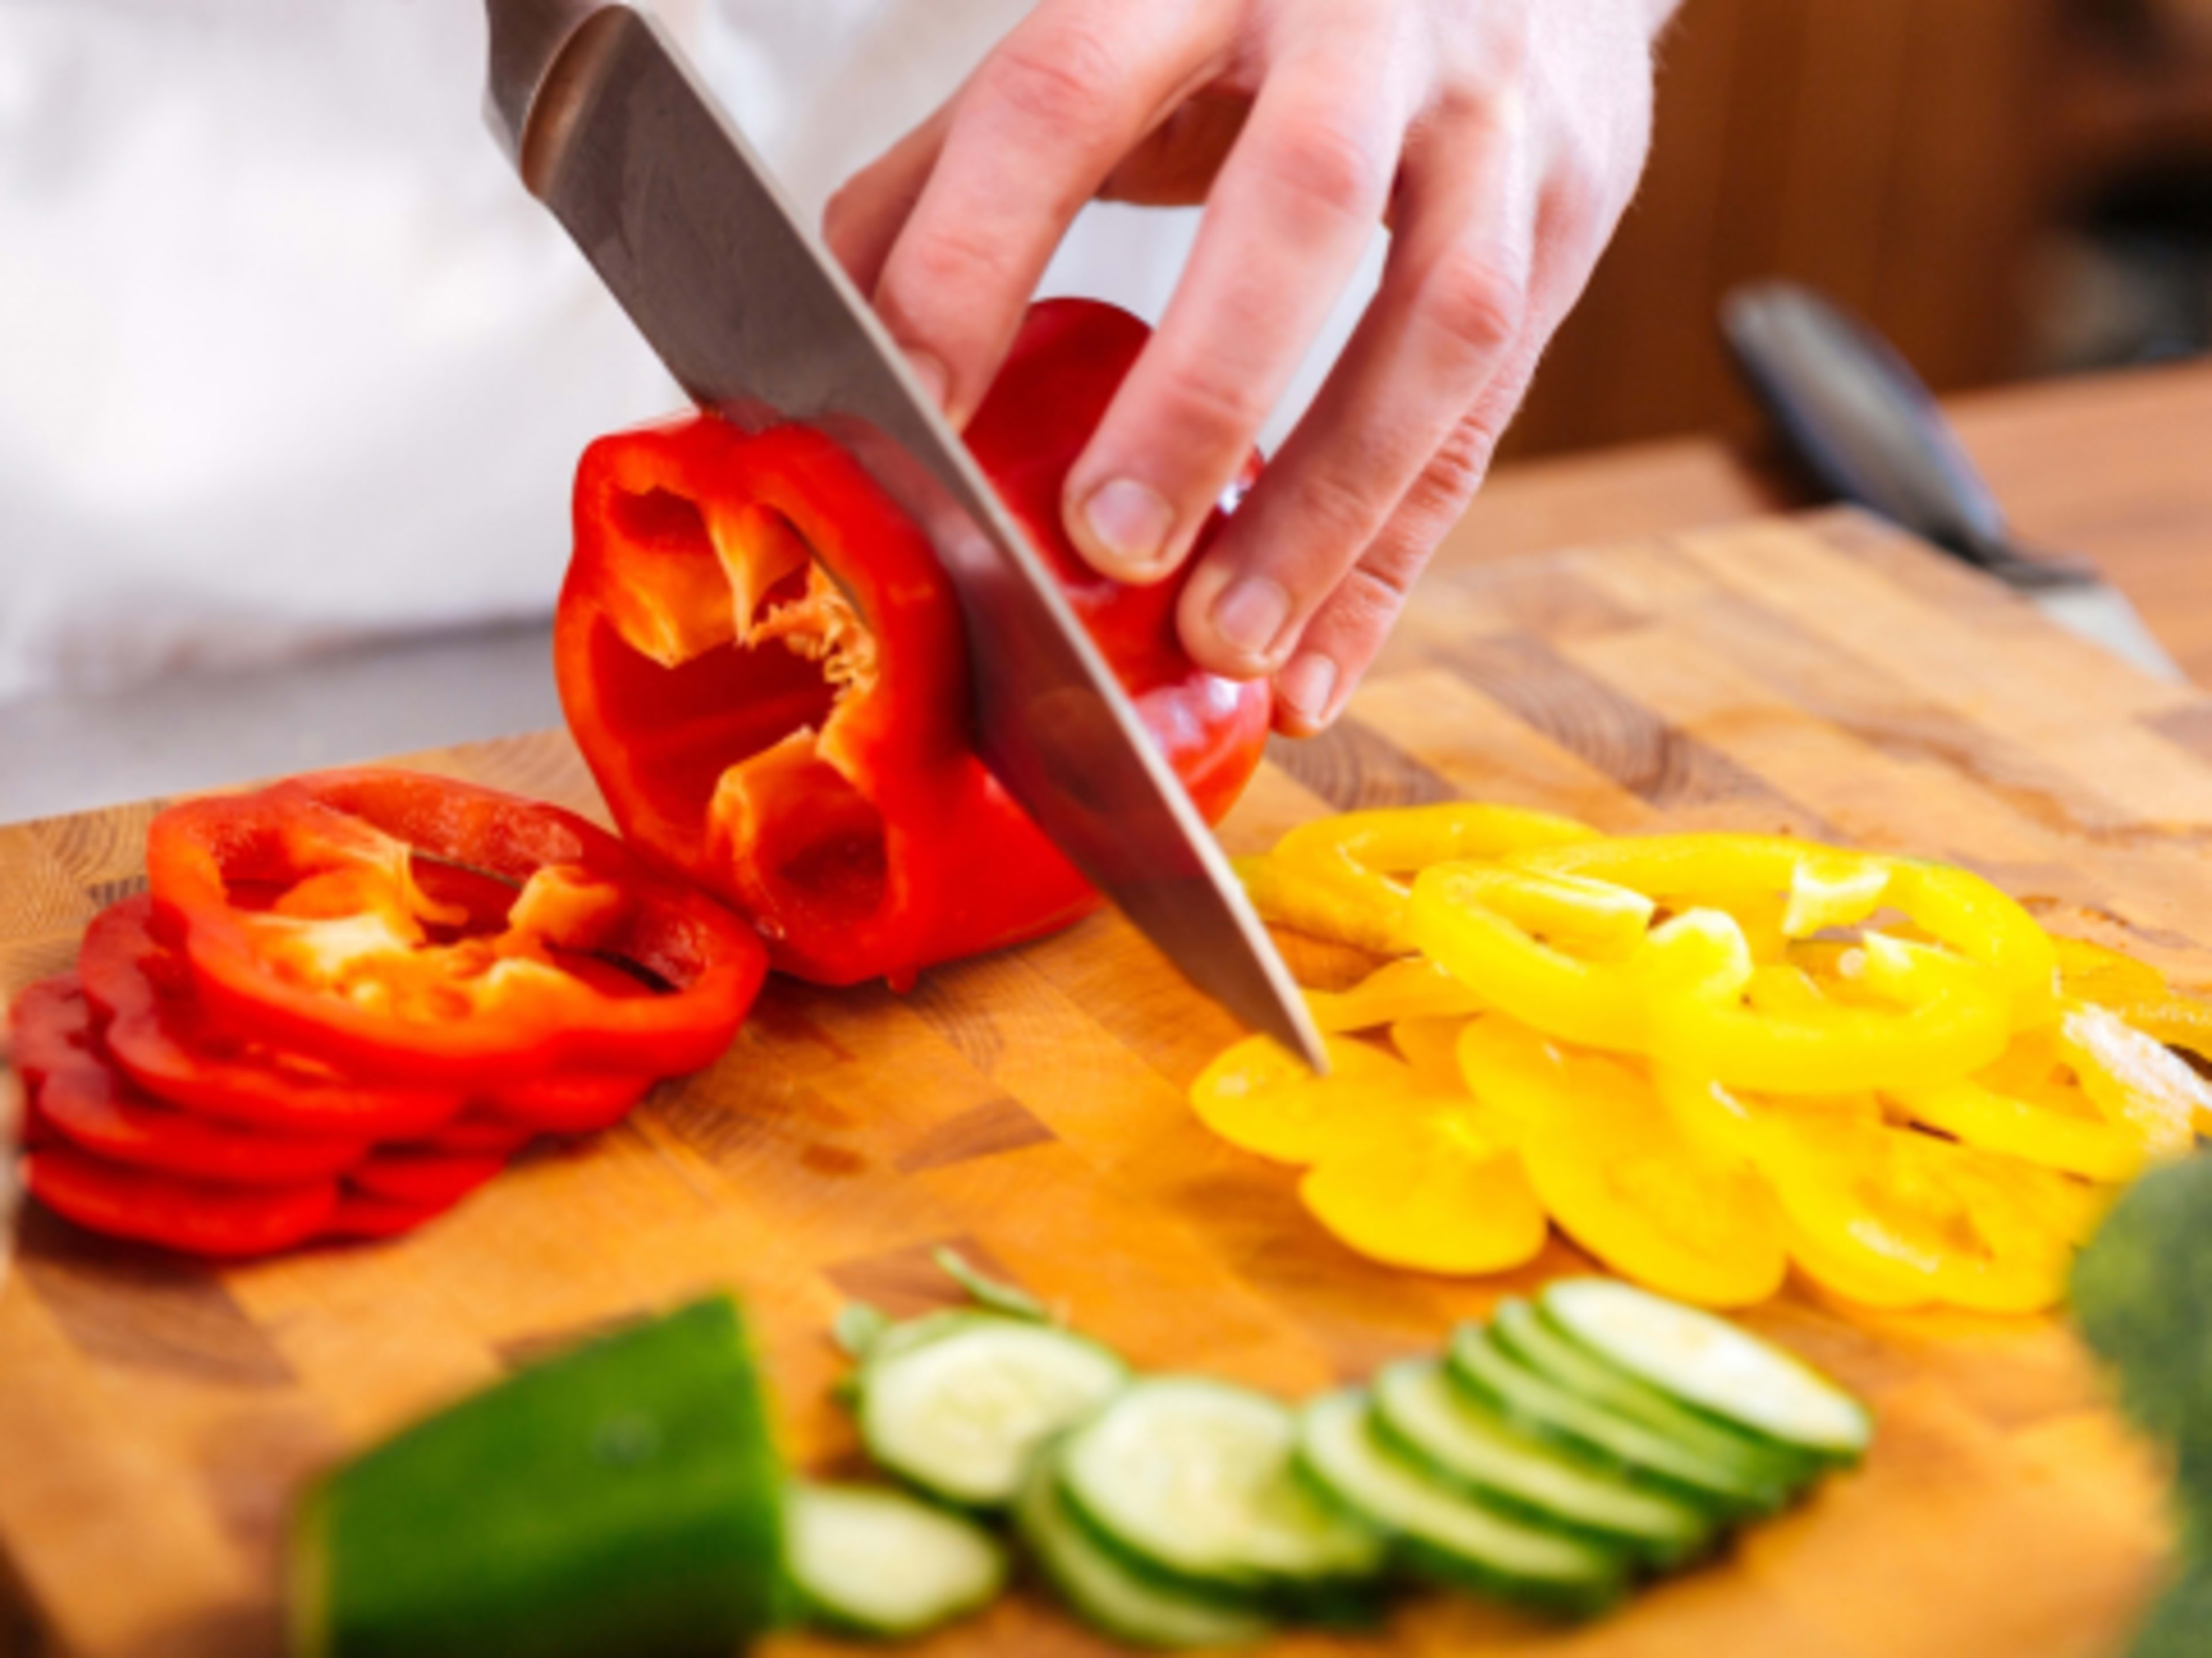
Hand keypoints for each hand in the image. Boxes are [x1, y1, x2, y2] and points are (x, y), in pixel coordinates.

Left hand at [825, 0, 1678, 733]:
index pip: (1070, 94)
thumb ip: (971, 162)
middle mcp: (1365, 22)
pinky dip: (1399, 562)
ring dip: (1329, 507)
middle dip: (1200, 388)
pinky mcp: (1575, 212)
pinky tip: (1319, 668)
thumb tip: (834, 313)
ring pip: (1444, 324)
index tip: (913, 405)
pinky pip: (1492, 418)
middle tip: (1109, 547)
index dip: (979, 250)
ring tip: (1230, 648)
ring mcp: (1495, 121)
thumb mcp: (1123, 25)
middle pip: (1294, 199)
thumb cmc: (1275, 1)